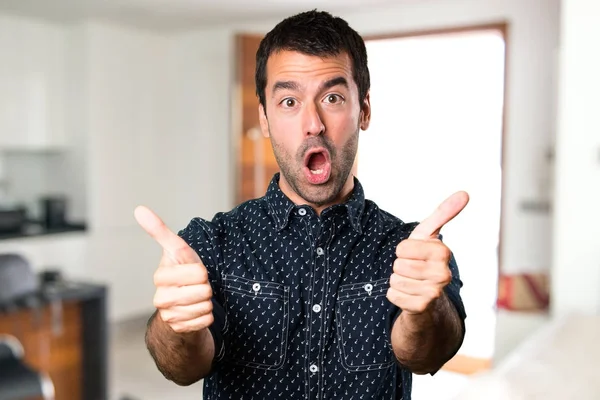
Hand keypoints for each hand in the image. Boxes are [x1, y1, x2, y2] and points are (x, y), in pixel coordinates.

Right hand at [135, 206, 213, 332]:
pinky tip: (196, 312)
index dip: (202, 271)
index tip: (193, 271)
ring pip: (205, 307)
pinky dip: (206, 316)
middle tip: (196, 286)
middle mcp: (161, 298)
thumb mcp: (176, 249)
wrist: (181, 304)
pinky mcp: (179, 329)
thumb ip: (159, 230)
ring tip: (196, 298)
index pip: (198, 273)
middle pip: (203, 291)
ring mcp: (169, 316)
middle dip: (205, 287)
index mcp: (160, 277)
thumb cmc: (182, 273)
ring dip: (206, 302)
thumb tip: (139, 209)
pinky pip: (205, 321)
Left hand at [387, 191, 468, 314]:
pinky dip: (394, 294)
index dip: (403, 250)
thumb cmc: (424, 259)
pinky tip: (408, 294)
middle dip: (399, 266)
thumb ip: (443, 213)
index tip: (414, 254)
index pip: (402, 247)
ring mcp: (434, 293)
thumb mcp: (429, 234)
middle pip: (398, 264)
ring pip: (394, 280)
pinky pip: (392, 295)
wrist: (426, 294)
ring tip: (411, 281)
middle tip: (412, 269)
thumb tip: (464, 193)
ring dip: (397, 280)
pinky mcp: (422, 307)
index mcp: (443, 253)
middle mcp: (443, 274)